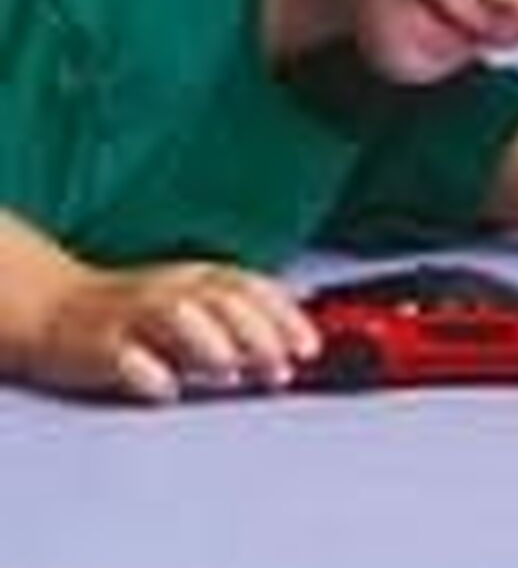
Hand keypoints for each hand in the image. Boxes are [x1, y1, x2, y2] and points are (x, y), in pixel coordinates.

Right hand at [32, 261, 320, 402]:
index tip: (311, 347)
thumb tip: (291, 351)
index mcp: (200, 278)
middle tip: (282, 367)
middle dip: (259, 332)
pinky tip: (168, 390)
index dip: (285, 316)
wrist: (57, 308)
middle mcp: (172, 288)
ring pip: (176, 315)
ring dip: (209, 342)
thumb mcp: (196, 309)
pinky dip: (148, 371)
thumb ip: (242, 326)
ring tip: (232, 370)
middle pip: (222, 300)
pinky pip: (124, 354)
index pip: (252, 287)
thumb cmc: (140, 315)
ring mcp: (135, 313)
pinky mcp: (97, 343)